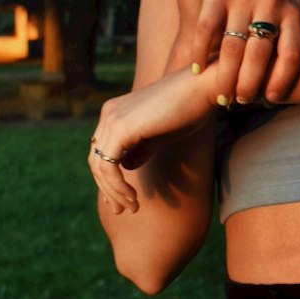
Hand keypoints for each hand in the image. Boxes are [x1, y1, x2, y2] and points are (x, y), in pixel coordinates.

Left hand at [88, 67, 216, 213]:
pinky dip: (117, 186)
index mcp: (116, 112)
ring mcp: (112, 119)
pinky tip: (133, 197)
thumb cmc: (190, 108)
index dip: (109, 179)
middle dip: (108, 190)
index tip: (125, 200)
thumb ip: (141, 148)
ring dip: (114, 192)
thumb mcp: (161, 134)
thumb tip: (126, 167)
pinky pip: (109, 166)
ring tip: (132, 208)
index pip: (102, 151)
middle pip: (95, 160)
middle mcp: (109, 114)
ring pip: (99, 166)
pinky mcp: (121, 128)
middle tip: (124, 210)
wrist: (203, 88)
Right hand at [192, 0, 299, 103]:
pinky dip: (200, 51)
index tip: (271, 98)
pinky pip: (207, 28)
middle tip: (240, 102)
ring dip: (225, 76)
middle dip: (249, 84)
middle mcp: (270, 1)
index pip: (292, 52)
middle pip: (260, 55)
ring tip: (222, 96)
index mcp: (292, 8)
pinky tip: (197, 68)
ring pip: (232, 47)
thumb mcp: (295, 0)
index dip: (282, 79)